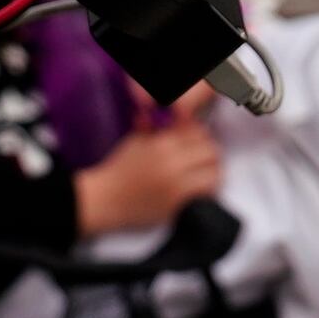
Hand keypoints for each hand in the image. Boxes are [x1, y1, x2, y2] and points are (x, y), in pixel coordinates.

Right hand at [73, 89, 220, 237]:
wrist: (104, 199)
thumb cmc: (117, 170)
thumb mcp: (134, 141)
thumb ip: (153, 127)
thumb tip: (168, 113)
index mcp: (162, 144)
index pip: (198, 132)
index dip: (201, 136)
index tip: (197, 141)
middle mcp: (172, 162)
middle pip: (210, 151)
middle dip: (209, 153)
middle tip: (203, 159)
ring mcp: (177, 184)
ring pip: (214, 172)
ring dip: (212, 172)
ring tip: (204, 175)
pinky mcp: (178, 204)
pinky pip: (206, 193)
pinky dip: (207, 190)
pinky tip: (199, 190)